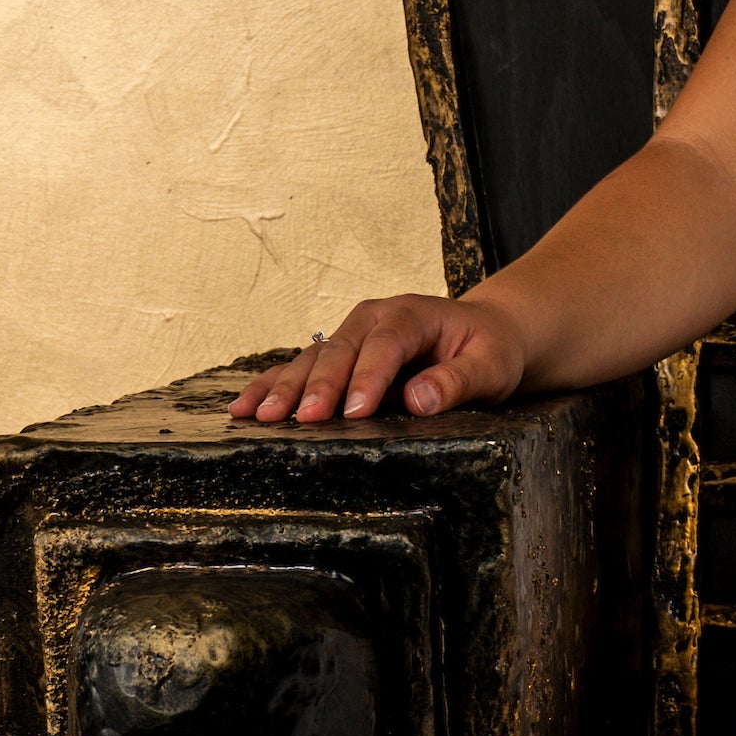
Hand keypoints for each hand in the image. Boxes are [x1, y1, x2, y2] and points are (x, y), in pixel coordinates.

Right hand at [230, 298, 528, 425]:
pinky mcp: (338, 354)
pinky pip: (300, 368)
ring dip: (283, 388)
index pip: (387, 344)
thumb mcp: (491, 366)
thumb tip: (419, 400)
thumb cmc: (488, 351)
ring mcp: (351, 334)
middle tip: (299, 420)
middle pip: (340, 350)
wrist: (483, 335)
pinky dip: (271, 386)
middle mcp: (374, 318)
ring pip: (312, 359)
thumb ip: (459, 381)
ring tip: (257, 416)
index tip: (355, 412)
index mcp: (413, 314)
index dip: (368, 377)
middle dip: (317, 386)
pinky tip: (244, 408)